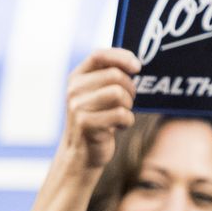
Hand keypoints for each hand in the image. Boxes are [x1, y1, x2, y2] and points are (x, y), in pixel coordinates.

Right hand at [59, 48, 139, 169]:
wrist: (81, 154)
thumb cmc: (98, 120)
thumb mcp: (98, 96)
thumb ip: (109, 78)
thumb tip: (135, 64)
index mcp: (77, 78)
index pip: (99, 55)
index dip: (121, 57)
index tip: (137, 67)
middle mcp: (74, 90)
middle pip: (114, 75)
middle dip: (130, 88)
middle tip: (130, 100)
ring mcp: (78, 107)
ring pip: (118, 94)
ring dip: (128, 105)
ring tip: (122, 114)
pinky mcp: (86, 124)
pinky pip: (120, 114)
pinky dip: (127, 121)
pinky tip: (119, 127)